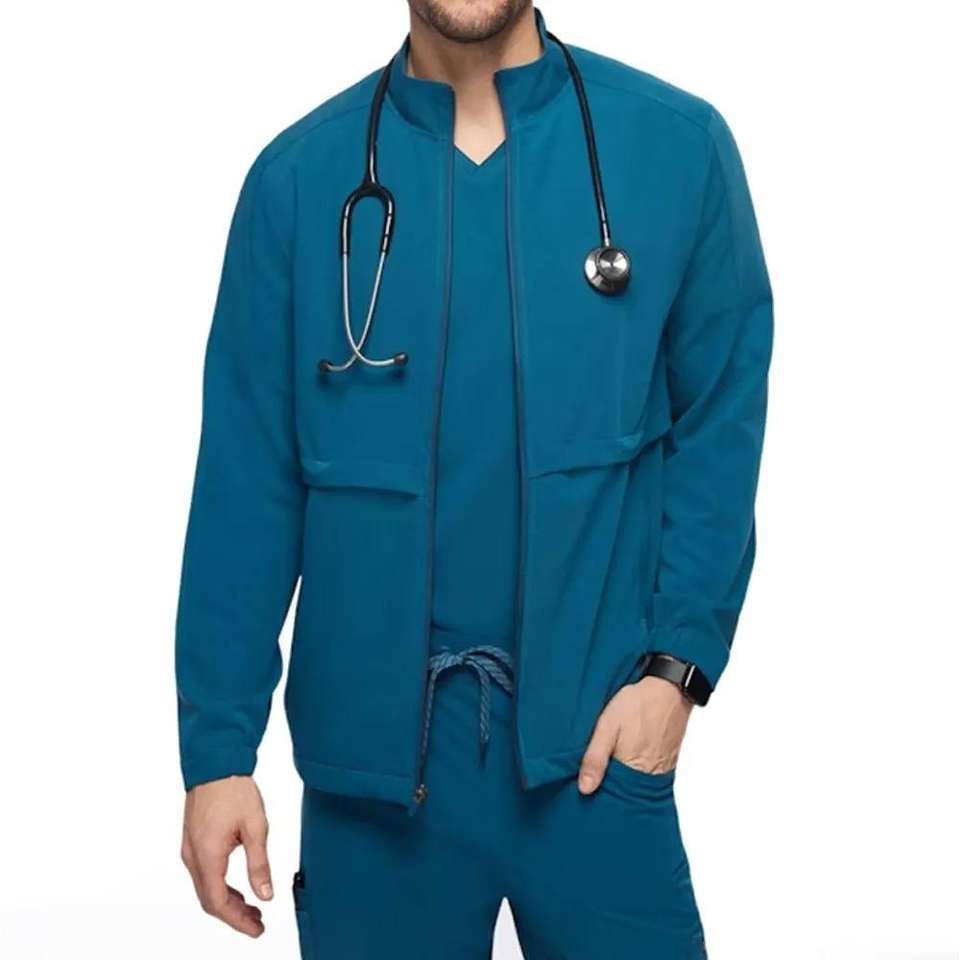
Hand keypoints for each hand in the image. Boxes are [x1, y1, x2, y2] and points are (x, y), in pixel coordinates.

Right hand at [181, 775, 272, 936]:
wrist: (215, 763)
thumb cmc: (234, 789)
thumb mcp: (255, 827)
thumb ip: (259, 864)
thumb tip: (266, 894)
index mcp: (207, 856)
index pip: (218, 902)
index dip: (238, 921)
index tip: (257, 929)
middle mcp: (193, 857)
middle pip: (209, 900)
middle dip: (234, 915)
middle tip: (258, 923)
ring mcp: (190, 849)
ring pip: (205, 888)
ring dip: (227, 902)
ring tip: (252, 908)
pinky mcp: (193, 841)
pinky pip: (203, 874)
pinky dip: (220, 887)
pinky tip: (237, 887)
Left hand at [578, 675, 692, 793]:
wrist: (669, 689)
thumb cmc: (637, 704)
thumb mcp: (607, 725)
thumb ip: (595, 758)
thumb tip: (585, 789)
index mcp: (631, 768)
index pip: (611, 792)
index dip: (599, 786)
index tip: (589, 778)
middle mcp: (649, 775)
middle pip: (626, 790)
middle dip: (612, 781)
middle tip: (605, 760)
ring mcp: (662, 770)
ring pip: (638, 783)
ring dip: (627, 775)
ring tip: (620, 754)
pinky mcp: (670, 763)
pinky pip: (652, 775)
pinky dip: (641, 769)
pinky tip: (634, 753)